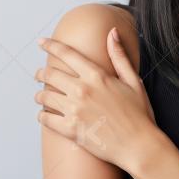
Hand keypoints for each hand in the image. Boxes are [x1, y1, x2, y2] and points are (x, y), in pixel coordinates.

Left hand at [34, 26, 156, 170]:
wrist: (139, 146)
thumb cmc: (139, 114)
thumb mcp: (133, 81)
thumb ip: (119, 56)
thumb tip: (112, 32)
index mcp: (96, 75)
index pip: (67, 54)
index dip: (50, 45)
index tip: (41, 42)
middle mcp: (82, 90)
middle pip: (50, 74)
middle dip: (41, 72)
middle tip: (38, 74)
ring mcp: (75, 110)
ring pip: (44, 96)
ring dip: (39, 94)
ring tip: (40, 95)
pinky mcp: (70, 130)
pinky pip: (45, 118)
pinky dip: (42, 115)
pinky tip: (44, 114)